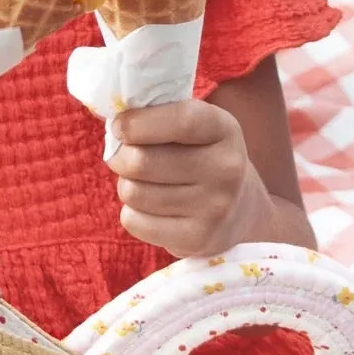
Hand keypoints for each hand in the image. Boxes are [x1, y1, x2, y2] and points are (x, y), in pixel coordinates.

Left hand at [107, 99, 269, 257]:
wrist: (238, 209)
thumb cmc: (198, 155)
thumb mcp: (194, 125)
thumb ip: (158, 115)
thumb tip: (115, 119)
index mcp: (224, 129)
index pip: (181, 120)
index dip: (138, 123)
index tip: (120, 127)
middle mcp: (226, 169)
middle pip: (142, 161)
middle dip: (120, 157)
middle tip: (124, 157)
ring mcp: (215, 208)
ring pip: (133, 192)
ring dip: (126, 185)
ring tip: (143, 183)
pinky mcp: (197, 239)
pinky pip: (134, 222)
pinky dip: (132, 213)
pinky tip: (152, 209)